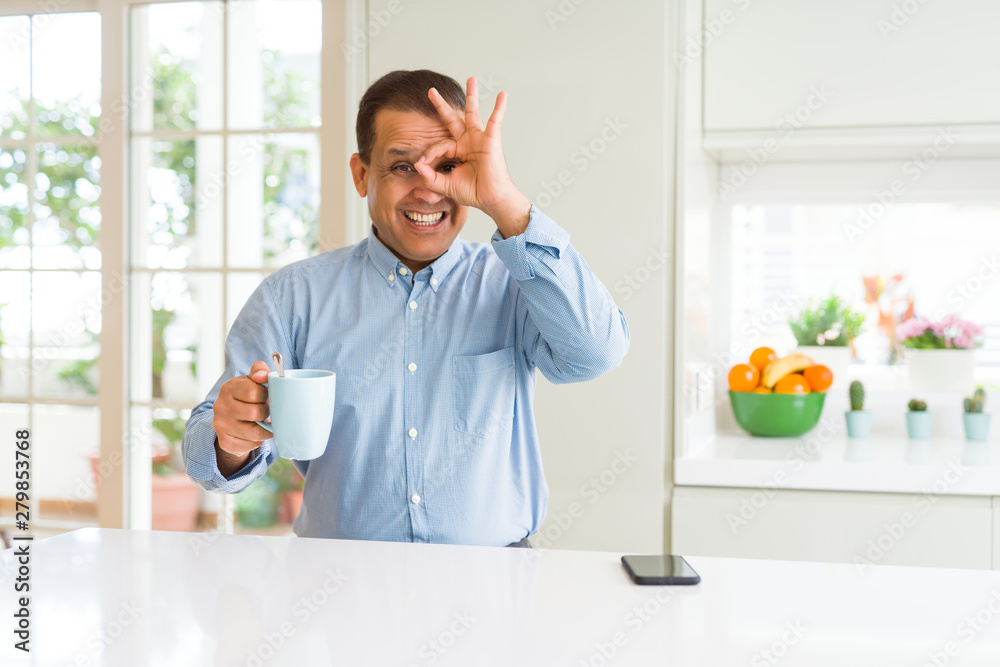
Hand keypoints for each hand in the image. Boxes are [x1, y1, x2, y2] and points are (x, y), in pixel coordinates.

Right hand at [213, 360, 271, 464]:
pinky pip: (251, 445)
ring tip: (264, 423)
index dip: (266, 395)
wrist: (230, 420)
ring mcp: (221, 425)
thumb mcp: (252, 380)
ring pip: (255, 432)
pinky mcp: (225, 442)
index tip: (266, 396)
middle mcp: (220, 406)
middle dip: (266, 413)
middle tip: (266, 412)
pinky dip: (258, 441)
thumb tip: (263, 375)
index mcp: (228, 388)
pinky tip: (255, 434)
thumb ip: (259, 371)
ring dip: (265, 429)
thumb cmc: (247, 397)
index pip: (254, 392)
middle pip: (255, 413)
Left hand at [414, 77, 530, 236]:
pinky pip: (495, 120)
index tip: (422, 164)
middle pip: (452, 118)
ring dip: (471, 95)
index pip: (439, 144)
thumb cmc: (472, 192)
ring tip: (471, 79)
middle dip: (441, 105)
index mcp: (458, 150)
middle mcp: (468, 141)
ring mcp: (479, 139)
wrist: (490, 199)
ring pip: (472, 113)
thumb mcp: (445, 185)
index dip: (429, 153)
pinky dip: (499, 108)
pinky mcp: (491, 140)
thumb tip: (417, 165)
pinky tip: (502, 95)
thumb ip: (430, 177)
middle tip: (431, 91)